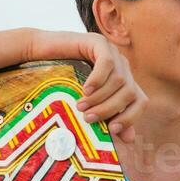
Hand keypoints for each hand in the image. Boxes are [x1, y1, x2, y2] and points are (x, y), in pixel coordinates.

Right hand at [28, 30, 146, 142]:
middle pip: (130, 93)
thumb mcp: (87, 104)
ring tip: (80, 106)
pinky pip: (107, 62)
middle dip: (110, 109)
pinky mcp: (99, 42)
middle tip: (88, 118)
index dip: (130, 118)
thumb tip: (130, 138)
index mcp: (124, 82)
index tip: (112, 130)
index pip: (140, 102)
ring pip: (119, 80)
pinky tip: (85, 89)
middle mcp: (123, 67)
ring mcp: (113, 53)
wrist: (38, 55)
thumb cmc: (61, 83)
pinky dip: (98, 79)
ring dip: (100, 97)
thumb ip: (108, 118)